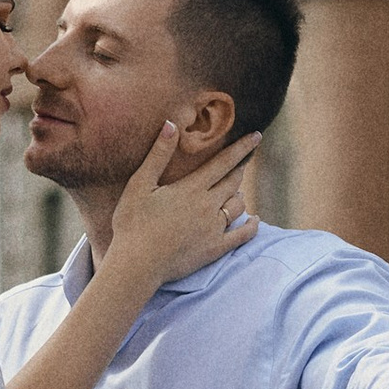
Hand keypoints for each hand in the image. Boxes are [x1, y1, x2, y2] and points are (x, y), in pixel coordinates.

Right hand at [101, 122, 262, 300]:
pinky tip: (254, 220)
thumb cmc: (132, 223)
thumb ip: (158, 154)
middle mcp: (208, 206)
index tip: (256, 136)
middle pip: (233, 182)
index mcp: (192, 188)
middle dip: (240, 168)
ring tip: (235, 189)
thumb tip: (171, 124)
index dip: (241, 148)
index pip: (224, 162)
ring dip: (238, 194)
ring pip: (237, 206)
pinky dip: (251, 226)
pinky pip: (241, 236)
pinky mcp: (214, 249)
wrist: (136, 264)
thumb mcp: (139, 184)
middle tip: (244, 160)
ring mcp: (213, 229)